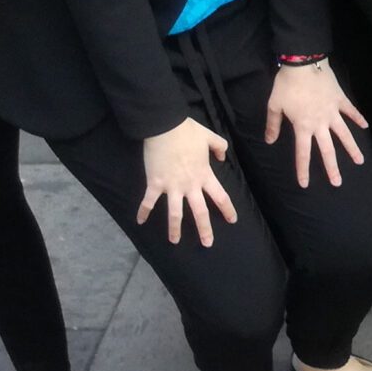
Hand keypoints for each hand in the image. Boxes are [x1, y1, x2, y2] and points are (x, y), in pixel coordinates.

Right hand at [138, 117, 235, 245]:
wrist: (164, 127)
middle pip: (200, 212)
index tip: (232, 220)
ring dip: (174, 229)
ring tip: (175, 241)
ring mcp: (172, 186)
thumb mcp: (210, 137)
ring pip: (174, 213)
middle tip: (207, 243)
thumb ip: (220, 147)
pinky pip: (148, 201)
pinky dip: (143, 212)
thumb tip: (223, 157)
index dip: (227, 210)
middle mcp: (190, 185)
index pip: (220, 197)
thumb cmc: (188, 131)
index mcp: (205, 175)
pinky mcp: (155, 183)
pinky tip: (139, 222)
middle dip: (204, 229)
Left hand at [263, 59, 368, 187]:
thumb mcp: (274, 105)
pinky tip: (366, 126)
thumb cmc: (286, 85)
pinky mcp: (340, 100)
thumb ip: (273, 125)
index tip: (305, 184)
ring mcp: (333, 112)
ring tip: (360, 161)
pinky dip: (358, 118)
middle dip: (332, 168)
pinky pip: (351, 111)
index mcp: (303, 126)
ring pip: (344, 134)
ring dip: (352, 148)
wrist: (303, 64)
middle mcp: (320, 124)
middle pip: (328, 150)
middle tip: (337, 182)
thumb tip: (270, 141)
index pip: (303, 153)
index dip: (303, 170)